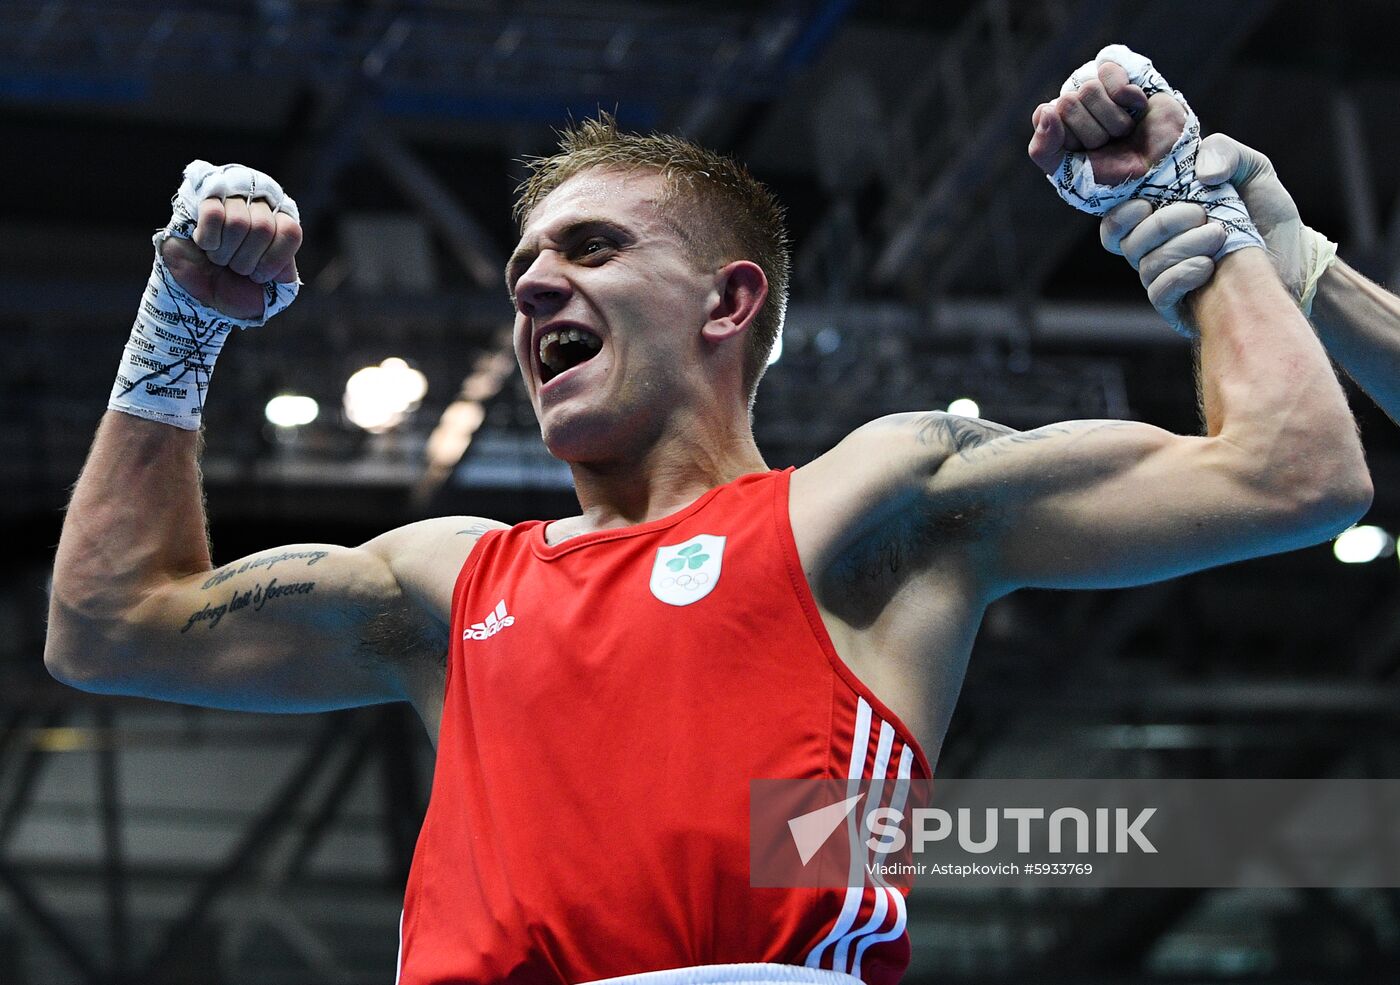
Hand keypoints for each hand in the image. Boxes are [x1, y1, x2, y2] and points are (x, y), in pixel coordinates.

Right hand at [162, 196, 301, 320]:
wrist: (195, 293)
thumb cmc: (232, 289)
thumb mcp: (266, 294)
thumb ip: (285, 278)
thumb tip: (284, 265)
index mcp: (279, 227)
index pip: (290, 231)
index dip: (273, 260)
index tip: (257, 276)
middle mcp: (259, 208)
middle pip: (263, 227)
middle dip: (245, 260)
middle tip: (233, 267)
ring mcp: (231, 200)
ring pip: (237, 222)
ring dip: (223, 253)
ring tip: (217, 258)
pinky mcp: (202, 199)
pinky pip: (213, 214)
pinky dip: (208, 239)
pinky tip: (204, 244)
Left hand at [1027, 60, 1185, 186]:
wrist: (1161, 168)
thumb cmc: (1114, 174)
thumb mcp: (1070, 174)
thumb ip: (1043, 150)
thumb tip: (1045, 111)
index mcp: (1057, 127)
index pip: (1045, 114)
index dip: (1068, 136)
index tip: (1086, 153)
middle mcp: (1075, 105)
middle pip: (1068, 103)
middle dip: (1094, 132)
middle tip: (1110, 143)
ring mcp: (1099, 89)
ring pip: (1089, 88)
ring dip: (1114, 119)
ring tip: (1125, 131)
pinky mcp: (1122, 74)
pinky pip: (1109, 71)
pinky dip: (1128, 96)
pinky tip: (1138, 108)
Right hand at [1100, 134, 1333, 326]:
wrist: (1295, 255)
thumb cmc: (1265, 213)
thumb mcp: (1251, 169)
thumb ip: (1223, 151)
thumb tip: (1200, 175)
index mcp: (1158, 216)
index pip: (1115, 223)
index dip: (1120, 214)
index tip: (1146, 202)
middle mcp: (1155, 249)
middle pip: (1127, 242)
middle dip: (1161, 224)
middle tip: (1200, 213)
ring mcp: (1164, 279)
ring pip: (1146, 266)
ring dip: (1181, 246)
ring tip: (1220, 235)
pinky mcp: (1177, 305)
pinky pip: (1159, 292)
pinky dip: (1181, 275)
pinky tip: (1209, 266)